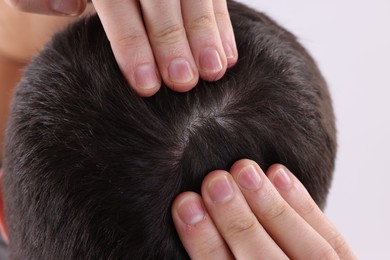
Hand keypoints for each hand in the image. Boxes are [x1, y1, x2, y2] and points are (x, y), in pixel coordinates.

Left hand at [5, 0, 237, 95]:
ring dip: (207, 34)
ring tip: (214, 71)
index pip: (118, 6)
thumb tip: (67, 7)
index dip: (133, 46)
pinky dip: (223, 25)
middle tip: (184, 83)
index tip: (147, 87)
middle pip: (161, 1)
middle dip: (173, 42)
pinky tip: (228, 55)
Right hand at [172, 159, 356, 258]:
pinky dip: (305, 205)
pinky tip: (278, 173)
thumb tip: (191, 214)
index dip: (204, 244)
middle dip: (239, 221)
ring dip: (273, 208)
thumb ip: (217, 255)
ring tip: (244, 170)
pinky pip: (333, 240)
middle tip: (215, 181)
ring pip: (309, 252)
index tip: (185, 204)